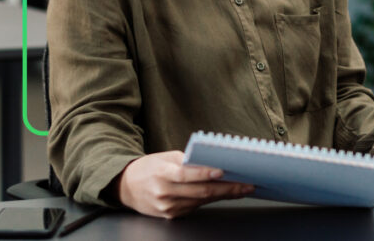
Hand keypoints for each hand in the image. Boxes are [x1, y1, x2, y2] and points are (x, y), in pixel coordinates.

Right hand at [114, 150, 254, 218]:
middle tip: (247, 184)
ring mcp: (168, 207)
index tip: (224, 171)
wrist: (126, 187)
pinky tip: (226, 194)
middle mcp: (165, 192)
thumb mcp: (166, 158)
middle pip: (200, 191)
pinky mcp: (171, 215)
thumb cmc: (150, 168)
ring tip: (243, 188)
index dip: (206, 173)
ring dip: (225, 195)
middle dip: (227, 188)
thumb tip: (215, 163)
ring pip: (202, 200)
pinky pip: (196, 207)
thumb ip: (188, 161)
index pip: (186, 174)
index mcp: (162, 174)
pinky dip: (212, 200)